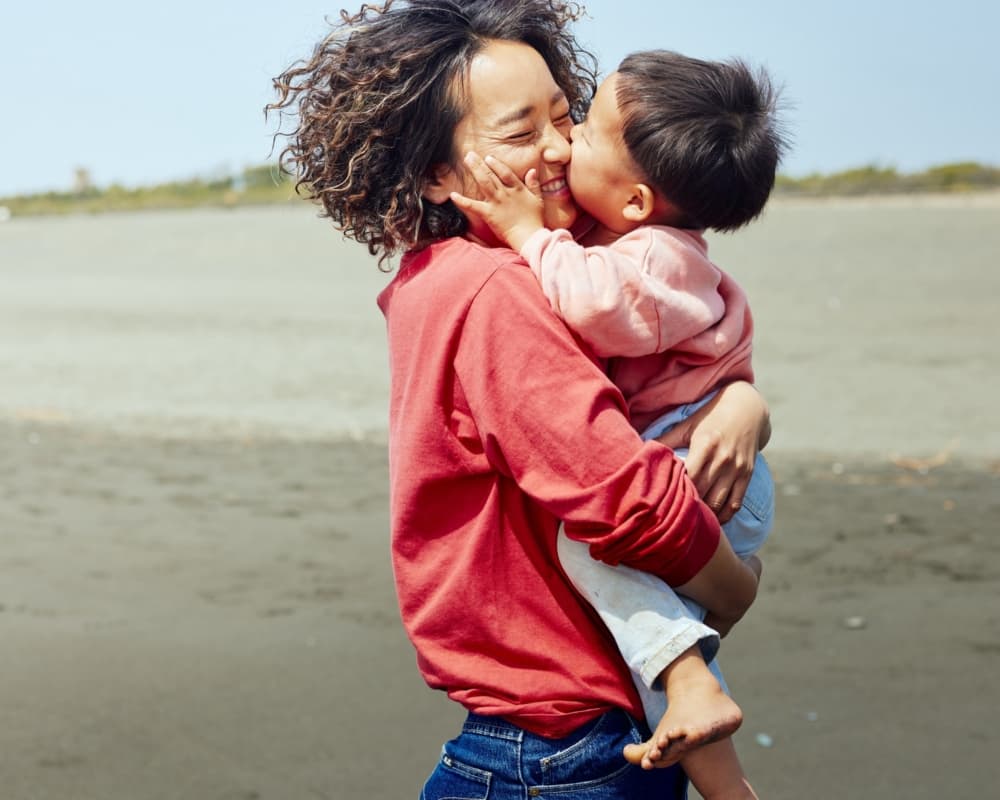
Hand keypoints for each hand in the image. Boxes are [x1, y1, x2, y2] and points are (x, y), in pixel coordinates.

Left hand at [449, 152, 544, 250]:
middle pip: (491, 175)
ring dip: (475, 170)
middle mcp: (505, 193)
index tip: (488, 158)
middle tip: (470, 154)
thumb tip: (531, 171)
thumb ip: (534, 184)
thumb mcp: (538, 200)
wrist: (529, 236)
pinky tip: (452, 195)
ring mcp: (496, 202)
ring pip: (484, 183)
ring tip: (466, 160)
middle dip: (480, 163)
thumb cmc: (535, 220)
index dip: (496, 164)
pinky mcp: (488, 214)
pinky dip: (462, 201)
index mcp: (517, 189)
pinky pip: (472, 206)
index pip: (505, 173)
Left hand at [655, 382, 769, 522]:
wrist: (748, 410)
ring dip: (704, 514)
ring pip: (718, 502)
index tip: (664, 496)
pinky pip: (735, 504)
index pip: (689, 476)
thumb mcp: (688, 424)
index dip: (677, 489)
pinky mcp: (747, 476)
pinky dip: (723, 515)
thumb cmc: (711, 417)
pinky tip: (711, 520)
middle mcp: (723, 459)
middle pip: (702, 492)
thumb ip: (667, 439)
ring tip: (688, 520)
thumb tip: (640, 447)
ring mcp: (737, 469)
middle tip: (671, 513)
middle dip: (687, 504)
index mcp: (706, 445)